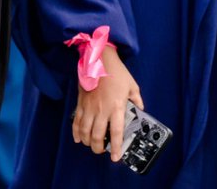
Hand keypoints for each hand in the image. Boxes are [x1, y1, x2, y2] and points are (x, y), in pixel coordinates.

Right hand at [72, 46, 143, 161]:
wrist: (98, 59)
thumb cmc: (116, 71)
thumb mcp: (132, 85)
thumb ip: (137, 99)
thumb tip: (140, 108)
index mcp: (116, 107)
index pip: (115, 133)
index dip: (115, 148)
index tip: (115, 157)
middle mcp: (102, 110)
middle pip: (97, 136)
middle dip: (98, 148)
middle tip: (102, 151)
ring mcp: (89, 107)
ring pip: (84, 131)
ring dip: (87, 142)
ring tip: (91, 145)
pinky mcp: (81, 102)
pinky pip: (76, 121)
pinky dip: (75, 131)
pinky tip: (77, 138)